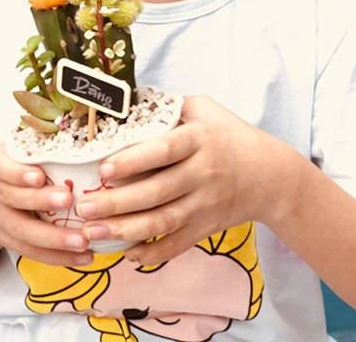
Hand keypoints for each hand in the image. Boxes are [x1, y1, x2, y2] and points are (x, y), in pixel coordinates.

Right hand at [0, 142, 92, 265]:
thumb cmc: (22, 163)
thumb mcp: (25, 146)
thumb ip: (46, 141)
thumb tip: (89, 130)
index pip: (2, 167)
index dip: (19, 173)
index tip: (40, 175)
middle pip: (12, 199)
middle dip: (40, 201)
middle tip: (69, 200)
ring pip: (22, 232)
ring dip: (54, 239)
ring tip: (83, 240)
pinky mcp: (9, 241)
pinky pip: (32, 253)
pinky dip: (58, 257)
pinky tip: (83, 256)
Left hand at [74, 95, 290, 264]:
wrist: (271, 176)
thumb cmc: (230, 135)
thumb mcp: (205, 109)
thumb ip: (169, 105)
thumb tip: (127, 101)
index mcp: (199, 139)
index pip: (164, 151)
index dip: (133, 161)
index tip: (104, 168)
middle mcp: (203, 173)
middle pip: (157, 192)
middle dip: (117, 203)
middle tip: (84, 207)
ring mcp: (205, 204)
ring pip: (162, 221)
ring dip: (125, 230)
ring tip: (92, 232)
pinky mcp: (207, 227)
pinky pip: (177, 244)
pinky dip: (153, 253)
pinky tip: (127, 254)